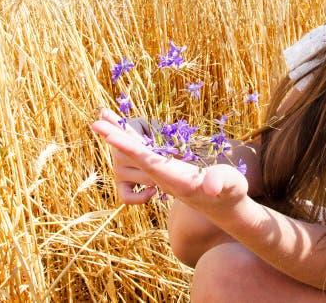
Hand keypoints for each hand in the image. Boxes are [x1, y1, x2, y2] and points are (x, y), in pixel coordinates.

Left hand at [92, 115, 248, 215]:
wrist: (224, 206)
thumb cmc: (229, 193)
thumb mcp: (230, 186)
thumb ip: (221, 183)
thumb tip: (211, 186)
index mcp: (175, 178)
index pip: (147, 161)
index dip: (129, 148)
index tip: (110, 137)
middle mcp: (163, 176)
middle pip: (134, 156)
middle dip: (116, 138)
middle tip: (95, 121)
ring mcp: (161, 172)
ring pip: (135, 152)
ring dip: (120, 135)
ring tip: (102, 118)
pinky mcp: (163, 168)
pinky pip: (142, 152)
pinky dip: (131, 140)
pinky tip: (123, 130)